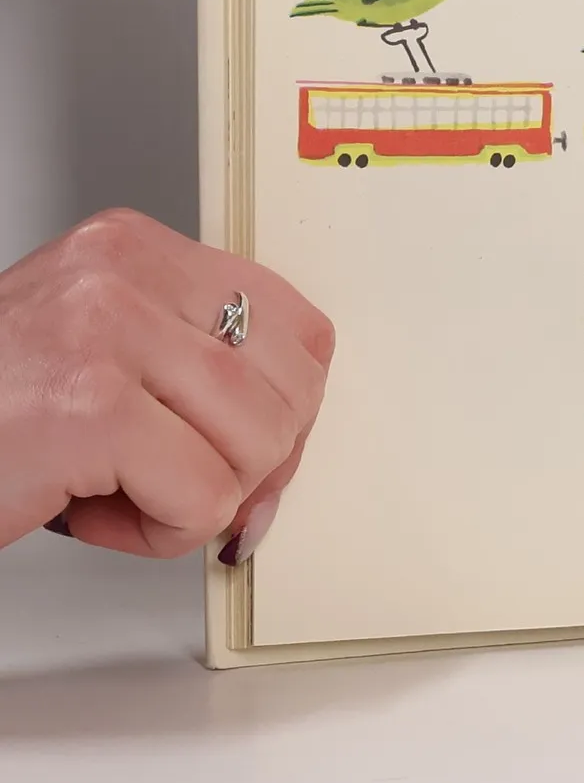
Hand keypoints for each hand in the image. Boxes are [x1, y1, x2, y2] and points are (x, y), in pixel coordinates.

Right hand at [0, 210, 332, 559]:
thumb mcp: (99, 362)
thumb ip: (194, 380)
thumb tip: (287, 454)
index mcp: (132, 250)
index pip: (297, 326)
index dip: (287, 408)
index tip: (245, 447)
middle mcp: (121, 274)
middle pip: (292, 389)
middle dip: (249, 463)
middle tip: (171, 481)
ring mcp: (104, 333)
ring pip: (258, 445)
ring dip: (196, 500)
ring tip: (111, 490)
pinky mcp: (88, 409)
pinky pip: (203, 496)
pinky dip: (160, 532)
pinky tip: (87, 511)